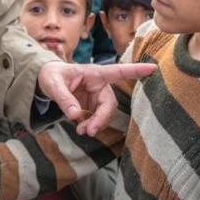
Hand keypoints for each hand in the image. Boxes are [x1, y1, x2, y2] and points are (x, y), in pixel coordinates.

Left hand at [37, 62, 155, 135]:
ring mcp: (97, 96)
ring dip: (96, 125)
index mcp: (94, 73)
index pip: (118, 71)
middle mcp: (99, 85)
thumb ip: (63, 98)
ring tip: (80, 131)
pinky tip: (80, 128)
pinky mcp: (92, 106)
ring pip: (105, 114)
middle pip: (110, 104)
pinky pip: (97, 118)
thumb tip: (75, 115)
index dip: (136, 70)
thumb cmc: (51, 75)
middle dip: (102, 119)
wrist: (46, 80)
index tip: (153, 68)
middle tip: (89, 132)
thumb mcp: (53, 84)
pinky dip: (91, 125)